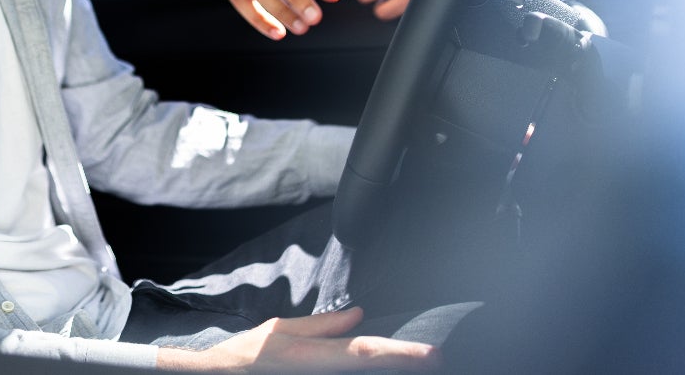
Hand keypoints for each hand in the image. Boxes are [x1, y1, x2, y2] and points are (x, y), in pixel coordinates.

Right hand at [156, 308, 439, 371]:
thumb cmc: (246, 356)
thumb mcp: (280, 331)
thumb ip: (322, 326)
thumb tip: (357, 316)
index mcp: (311, 357)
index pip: (364, 353)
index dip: (401, 355)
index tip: (433, 355)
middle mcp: (318, 374)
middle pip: (370, 372)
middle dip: (403, 364)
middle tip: (438, 358)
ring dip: (387, 369)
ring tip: (415, 360)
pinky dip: (367, 374)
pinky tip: (383, 365)